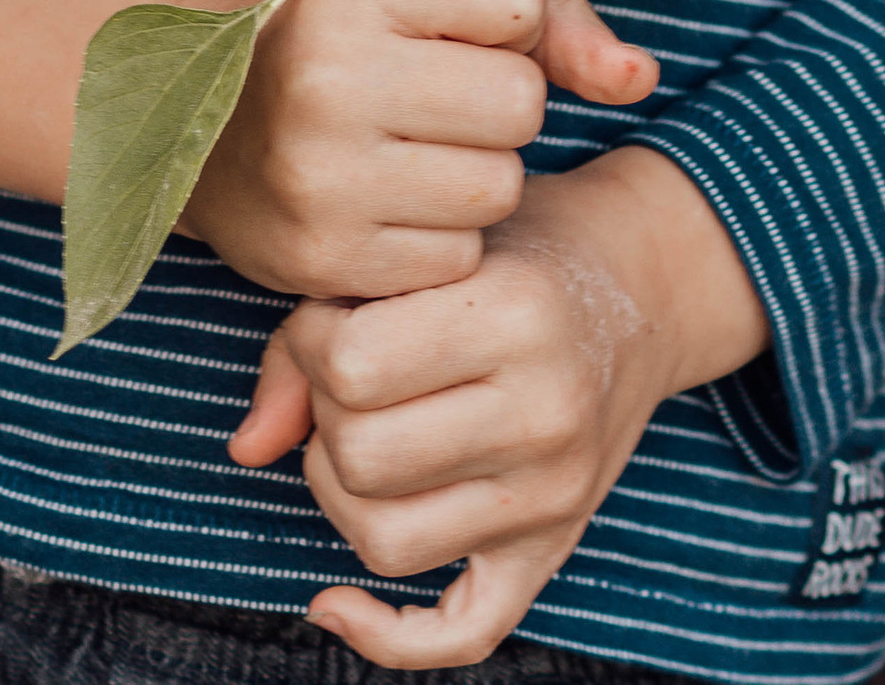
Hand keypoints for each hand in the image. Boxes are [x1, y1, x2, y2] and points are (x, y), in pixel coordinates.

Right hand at [184, 0, 653, 302]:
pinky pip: (454, 260)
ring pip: (498, 189)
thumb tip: (643, 81)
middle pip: (520, 105)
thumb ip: (550, 20)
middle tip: (430, 100)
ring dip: (474, 178)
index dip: (504, 22)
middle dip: (496, 108)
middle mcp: (333, 72)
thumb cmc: (336, 37)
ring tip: (409, 152)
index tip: (448, 27)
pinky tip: (389, 206)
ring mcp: (322, 172)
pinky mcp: (322, 258)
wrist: (197, 128)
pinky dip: (438, 239)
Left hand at [229, 144, 769, 669]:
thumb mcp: (429, 247)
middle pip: (360, 458)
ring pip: (385, 542)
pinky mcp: (552, 548)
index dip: (316, 340)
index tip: (340, 317)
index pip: (350, 366)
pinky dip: (385, 637)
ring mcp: (554, 494)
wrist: (639, 285)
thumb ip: (317, 327)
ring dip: (341, 494)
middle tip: (353, 374)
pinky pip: (460, 633)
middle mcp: (546, 412)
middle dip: (327, 415)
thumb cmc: (513, 250)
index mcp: (515, 313)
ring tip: (362, 438)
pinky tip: (332, 600)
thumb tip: (246, 447)